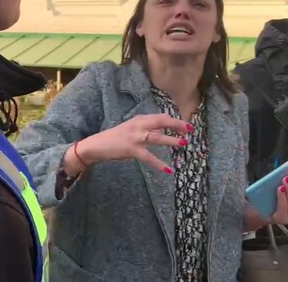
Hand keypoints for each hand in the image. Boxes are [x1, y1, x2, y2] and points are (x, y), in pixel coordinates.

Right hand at [63, 113, 191, 175]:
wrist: (97, 145)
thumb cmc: (114, 139)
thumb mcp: (130, 129)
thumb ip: (145, 130)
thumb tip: (162, 133)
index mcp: (138, 119)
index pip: (160, 117)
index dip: (174, 120)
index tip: (186, 125)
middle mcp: (138, 125)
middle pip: (162, 122)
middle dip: (177, 125)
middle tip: (190, 130)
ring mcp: (135, 137)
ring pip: (157, 137)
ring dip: (172, 140)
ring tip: (184, 144)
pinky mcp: (131, 150)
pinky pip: (149, 157)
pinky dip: (159, 164)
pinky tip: (168, 170)